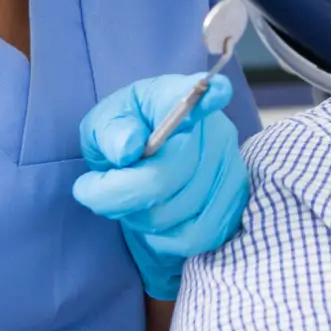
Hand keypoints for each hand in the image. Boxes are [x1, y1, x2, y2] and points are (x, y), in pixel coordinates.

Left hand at [74, 75, 248, 300]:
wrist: (148, 162)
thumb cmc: (125, 136)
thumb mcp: (103, 124)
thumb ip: (110, 132)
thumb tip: (128, 148)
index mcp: (176, 100)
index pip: (197, 96)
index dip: (210, 95)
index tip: (214, 90)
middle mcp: (214, 132)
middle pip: (164, 177)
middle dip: (119, 194)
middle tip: (95, 190)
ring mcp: (230, 169)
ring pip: (174, 215)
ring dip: (139, 219)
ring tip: (129, 202)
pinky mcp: (235, 204)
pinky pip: (195, 238)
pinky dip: (164, 239)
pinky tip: (153, 220)